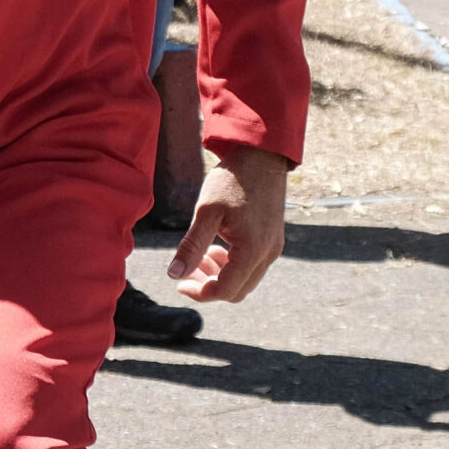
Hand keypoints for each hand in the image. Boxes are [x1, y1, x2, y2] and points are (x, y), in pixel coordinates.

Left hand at [170, 142, 289, 302]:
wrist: (261, 156)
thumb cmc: (233, 180)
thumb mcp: (207, 211)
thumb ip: (192, 246)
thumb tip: (174, 274)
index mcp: (253, 250)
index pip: (226, 290)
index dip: (200, 293)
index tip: (179, 283)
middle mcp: (268, 254)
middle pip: (237, 291)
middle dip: (209, 286)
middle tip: (186, 270)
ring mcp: (273, 248)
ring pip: (245, 280)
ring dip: (220, 275)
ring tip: (199, 256)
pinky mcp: (273, 241)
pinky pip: (252, 267)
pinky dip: (231, 265)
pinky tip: (215, 248)